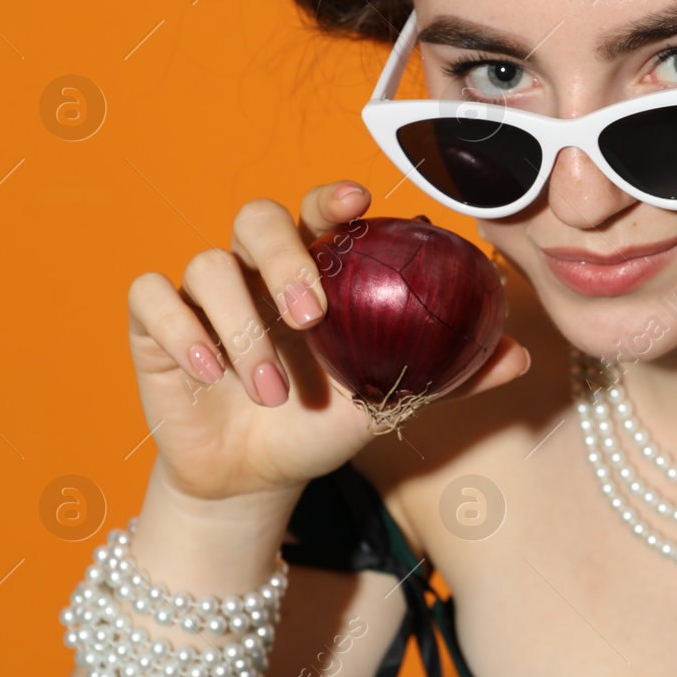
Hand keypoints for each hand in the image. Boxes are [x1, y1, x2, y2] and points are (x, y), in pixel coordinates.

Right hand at [125, 181, 529, 499]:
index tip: (358, 202)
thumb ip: (451, 374)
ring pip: (206, 263)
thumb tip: (523, 355)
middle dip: (283, 259)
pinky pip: (153, 298)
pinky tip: (212, 374)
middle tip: (311, 315)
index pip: (318, 210)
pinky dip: (183, 331)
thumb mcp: (389, 401)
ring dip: (243, 328)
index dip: (332, 198)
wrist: (257, 478)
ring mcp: (202, 292)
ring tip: (269, 391)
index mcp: (312, 268)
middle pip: (254, 217)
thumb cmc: (325, 423)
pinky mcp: (155, 325)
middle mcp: (255, 268)